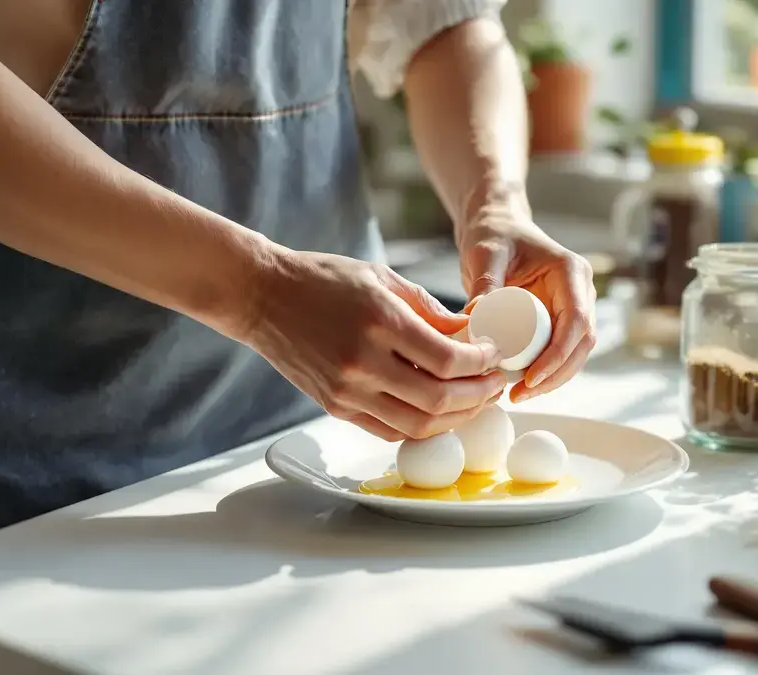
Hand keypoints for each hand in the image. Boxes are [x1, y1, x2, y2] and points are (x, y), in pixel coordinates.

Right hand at [246, 249, 506, 440]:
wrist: (261, 297)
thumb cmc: (323, 280)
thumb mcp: (383, 278)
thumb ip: (429, 310)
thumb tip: (470, 335)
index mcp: (379, 322)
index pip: (448, 359)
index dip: (481, 363)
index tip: (495, 356)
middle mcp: (363, 362)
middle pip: (439, 399)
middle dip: (478, 396)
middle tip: (495, 384)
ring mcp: (347, 390)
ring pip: (418, 425)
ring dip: (455, 419)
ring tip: (474, 402)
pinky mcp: (335, 406)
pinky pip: (390, 430)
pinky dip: (422, 426)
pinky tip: (439, 412)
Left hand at [459, 202, 596, 402]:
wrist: (497, 230)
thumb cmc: (493, 237)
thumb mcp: (486, 254)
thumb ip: (485, 281)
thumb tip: (476, 317)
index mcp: (571, 272)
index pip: (577, 322)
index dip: (558, 355)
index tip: (530, 378)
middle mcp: (581, 291)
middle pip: (582, 344)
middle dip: (556, 375)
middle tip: (521, 395)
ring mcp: (574, 307)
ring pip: (576, 353)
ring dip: (553, 379)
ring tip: (518, 396)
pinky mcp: (561, 320)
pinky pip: (561, 352)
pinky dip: (546, 372)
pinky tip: (521, 387)